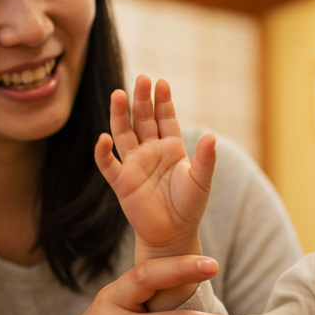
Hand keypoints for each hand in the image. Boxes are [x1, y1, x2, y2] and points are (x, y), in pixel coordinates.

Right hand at [95, 76, 216, 258]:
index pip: (165, 118)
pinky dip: (103, 152)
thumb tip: (212, 136)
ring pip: (124, 134)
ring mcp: (134, 164)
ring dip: (120, 115)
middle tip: (142, 78)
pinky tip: (103, 139)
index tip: (162, 82)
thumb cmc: (189, 206)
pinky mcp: (122, 182)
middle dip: (142, 100)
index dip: (163, 101)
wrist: (173, 235)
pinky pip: (109, 164)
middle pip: (143, 119)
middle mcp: (150, 151)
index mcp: (171, 147)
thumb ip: (206, 159)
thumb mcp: (201, 181)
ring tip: (118, 94)